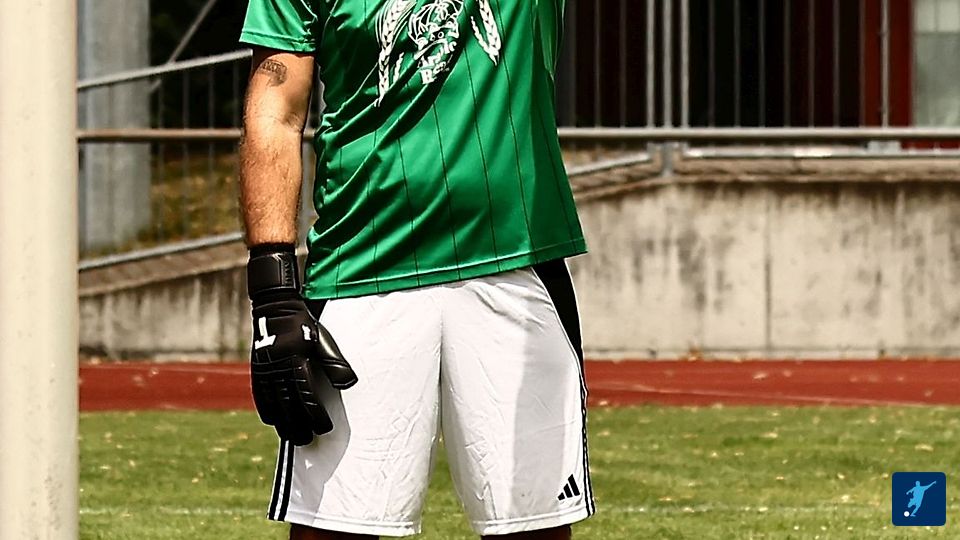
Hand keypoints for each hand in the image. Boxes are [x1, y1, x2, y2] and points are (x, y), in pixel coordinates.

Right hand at [247, 245, 356, 444]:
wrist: (275, 306)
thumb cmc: (304, 323)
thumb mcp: (323, 338)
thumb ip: (334, 362)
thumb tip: (349, 384)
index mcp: (296, 360)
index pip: (307, 395)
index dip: (316, 414)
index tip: (325, 428)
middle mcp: (277, 368)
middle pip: (289, 405)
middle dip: (299, 425)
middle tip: (308, 441)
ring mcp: (264, 369)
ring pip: (274, 404)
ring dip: (283, 423)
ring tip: (293, 438)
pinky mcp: (257, 369)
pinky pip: (260, 395)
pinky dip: (267, 410)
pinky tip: (272, 421)